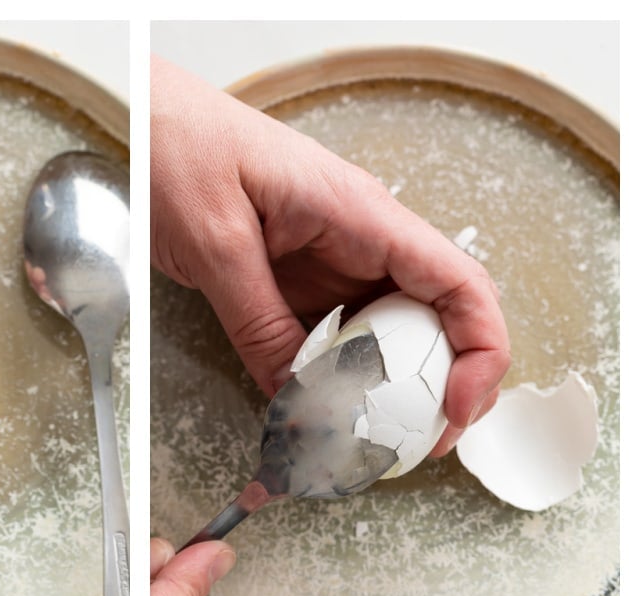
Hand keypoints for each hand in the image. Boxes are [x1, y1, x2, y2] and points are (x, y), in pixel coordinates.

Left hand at [150, 56, 510, 453]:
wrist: (148, 118)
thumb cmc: (180, 147)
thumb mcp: (216, 242)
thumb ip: (258, 322)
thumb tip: (294, 396)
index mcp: (360, 216)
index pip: (459, 284)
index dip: (480, 352)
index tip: (455, 408)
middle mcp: (360, 237)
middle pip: (436, 317)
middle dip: (436, 385)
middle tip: (408, 444)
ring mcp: (333, 257)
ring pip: (387, 332)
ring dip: (386, 388)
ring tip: (362, 437)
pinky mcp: (302, 274)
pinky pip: (338, 331)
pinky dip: (339, 373)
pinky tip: (320, 403)